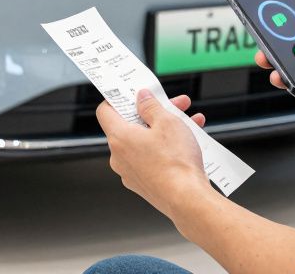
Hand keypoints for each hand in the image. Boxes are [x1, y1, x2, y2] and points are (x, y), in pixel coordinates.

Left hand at [95, 91, 212, 216]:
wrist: (188, 200)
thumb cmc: (176, 163)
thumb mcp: (167, 122)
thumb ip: (151, 106)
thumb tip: (142, 98)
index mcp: (119, 138)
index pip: (105, 111)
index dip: (118, 99)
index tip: (132, 93)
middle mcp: (119, 157)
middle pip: (130, 126)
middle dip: (153, 113)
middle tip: (173, 104)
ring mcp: (131, 173)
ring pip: (144, 142)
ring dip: (164, 129)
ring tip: (188, 122)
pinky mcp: (144, 184)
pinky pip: (151, 159)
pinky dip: (166, 148)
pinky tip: (188, 141)